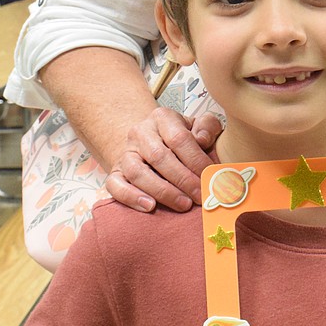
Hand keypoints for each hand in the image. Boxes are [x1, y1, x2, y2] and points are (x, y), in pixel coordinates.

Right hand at [105, 106, 222, 212]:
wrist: (152, 143)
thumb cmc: (182, 138)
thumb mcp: (198, 126)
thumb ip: (208, 127)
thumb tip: (202, 140)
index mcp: (162, 118)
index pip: (179, 138)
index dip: (196, 160)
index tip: (210, 177)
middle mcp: (140, 133)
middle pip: (158, 156)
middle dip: (183, 179)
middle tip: (200, 196)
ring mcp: (125, 153)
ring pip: (137, 172)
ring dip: (162, 191)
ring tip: (183, 204)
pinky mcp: (115, 172)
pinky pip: (115, 185)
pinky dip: (131, 197)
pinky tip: (150, 207)